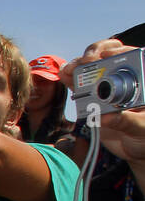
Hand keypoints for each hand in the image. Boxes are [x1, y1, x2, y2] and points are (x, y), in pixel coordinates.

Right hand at [60, 39, 144, 162]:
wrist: (134, 149)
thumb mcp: (142, 128)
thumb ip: (127, 121)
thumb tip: (107, 117)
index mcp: (140, 80)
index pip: (130, 57)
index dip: (116, 51)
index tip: (103, 56)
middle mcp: (123, 79)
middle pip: (107, 58)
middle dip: (93, 55)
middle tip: (84, 62)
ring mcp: (106, 88)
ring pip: (91, 69)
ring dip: (77, 66)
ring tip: (68, 70)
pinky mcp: (92, 99)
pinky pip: (79, 86)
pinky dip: (69, 79)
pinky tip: (63, 75)